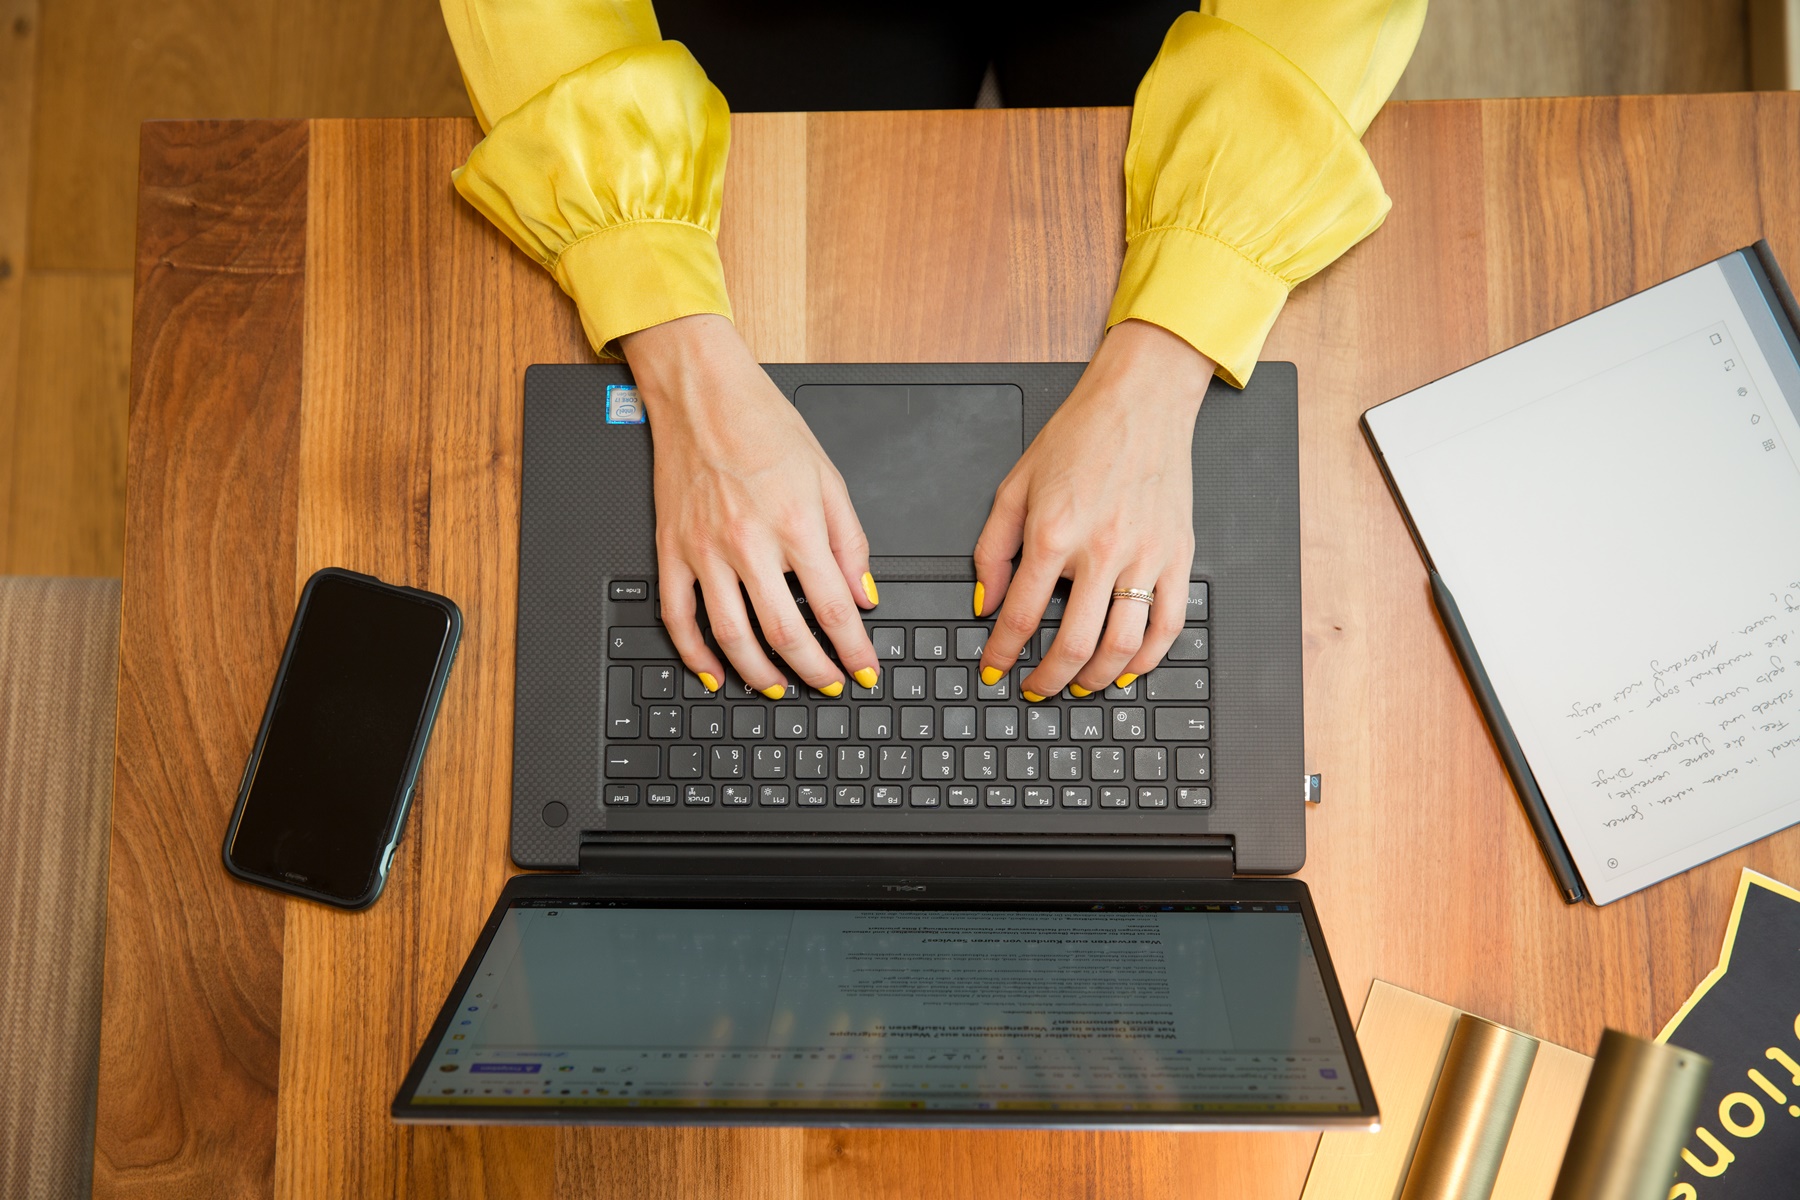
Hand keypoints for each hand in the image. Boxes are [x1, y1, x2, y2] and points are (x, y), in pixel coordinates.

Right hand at [621, 315, 880, 697]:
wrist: (702, 392)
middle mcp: (749, 543)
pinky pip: (679, 617)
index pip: (834, 608)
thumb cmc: (765, 425)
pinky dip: (695, 655)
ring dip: (760, 675)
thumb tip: (864, 595)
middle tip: (831, 685)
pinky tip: (714, 673)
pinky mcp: (671, 550)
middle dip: (815, 672)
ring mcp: (705, 551)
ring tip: (781, 689)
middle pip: (785, 634)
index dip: (854, 650)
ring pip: (732, 637)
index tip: (865, 670)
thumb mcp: (828, 477)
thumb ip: (851, 542)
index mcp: (795, 524)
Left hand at [973, 320, 1211, 699]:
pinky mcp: (1178, 555)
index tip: (994, 669)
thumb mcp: (1015, 485)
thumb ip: (993, 549)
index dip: (1002, 653)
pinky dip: (1147, 659)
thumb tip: (987, 602)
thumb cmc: (1079, 436)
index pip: (1021, 616)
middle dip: (1048, 679)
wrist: (1140, 401)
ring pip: (1123, 645)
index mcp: (1053, 533)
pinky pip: (1168, 624)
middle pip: (1073, 644)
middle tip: (1036, 690)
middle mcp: (1101, 550)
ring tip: (1078, 686)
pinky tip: (1128, 669)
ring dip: (1096, 678)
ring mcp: (1145, 556)